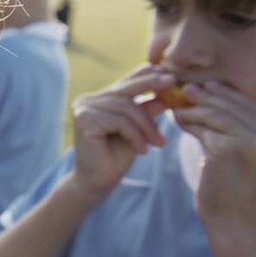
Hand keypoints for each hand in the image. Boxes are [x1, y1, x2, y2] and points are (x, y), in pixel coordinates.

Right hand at [69, 65, 176, 198]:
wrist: (98, 182)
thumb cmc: (118, 156)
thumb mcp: (138, 129)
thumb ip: (147, 110)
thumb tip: (167, 93)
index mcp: (98, 99)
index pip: (125, 82)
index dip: (146, 75)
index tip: (169, 74)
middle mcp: (87, 100)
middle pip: (125, 88)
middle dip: (151, 84)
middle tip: (172, 81)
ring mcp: (83, 109)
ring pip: (126, 107)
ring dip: (147, 126)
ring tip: (159, 143)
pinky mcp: (84, 121)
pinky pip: (120, 121)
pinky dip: (136, 136)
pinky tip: (143, 151)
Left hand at [172, 81, 255, 236]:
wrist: (242, 230)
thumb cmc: (245, 199)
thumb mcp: (250, 162)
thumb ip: (240, 136)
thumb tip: (213, 110)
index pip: (253, 106)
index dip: (230, 93)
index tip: (211, 86)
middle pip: (237, 105)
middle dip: (210, 94)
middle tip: (187, 89)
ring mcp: (252, 143)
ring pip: (218, 114)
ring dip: (195, 107)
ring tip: (178, 105)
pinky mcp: (228, 151)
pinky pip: (204, 128)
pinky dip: (189, 121)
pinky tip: (178, 120)